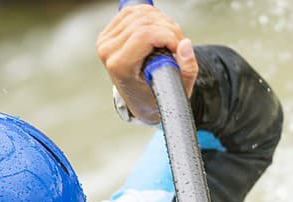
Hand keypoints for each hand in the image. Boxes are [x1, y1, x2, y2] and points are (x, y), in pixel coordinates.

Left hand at [96, 5, 197, 123]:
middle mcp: (108, 51)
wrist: (138, 99)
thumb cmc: (154, 96)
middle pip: (145, 21)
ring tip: (170, 40)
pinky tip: (158, 31)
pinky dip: (152, 16)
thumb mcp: (176, 90)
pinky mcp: (110, 31)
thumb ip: (186, 70)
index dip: (168, 36)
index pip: (145, 35)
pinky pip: (134, 11)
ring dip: (162, 21)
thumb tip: (185, 44)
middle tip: (177, 45)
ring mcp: (106, 40)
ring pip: (141, 13)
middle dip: (169, 29)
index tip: (178, 48)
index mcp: (119, 66)